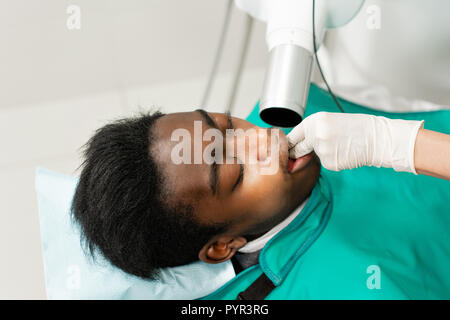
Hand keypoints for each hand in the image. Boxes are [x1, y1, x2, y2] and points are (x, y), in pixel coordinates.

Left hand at [287, 111, 423, 172]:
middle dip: (297, 153)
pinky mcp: (329, 162)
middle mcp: (315, 134)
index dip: (288, 144)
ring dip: (322, 155)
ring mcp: (321, 150)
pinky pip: (325, 163)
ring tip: (340, 145)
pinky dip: (332, 160)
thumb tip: (297, 143)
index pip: (292, 136)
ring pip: (314, 156)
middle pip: (297, 149)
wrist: (375, 138)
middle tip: (299, 155)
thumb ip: (312, 130)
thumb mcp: (329, 121)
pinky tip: (344, 153)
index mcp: (313, 121)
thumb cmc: (355, 128)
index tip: (284, 149)